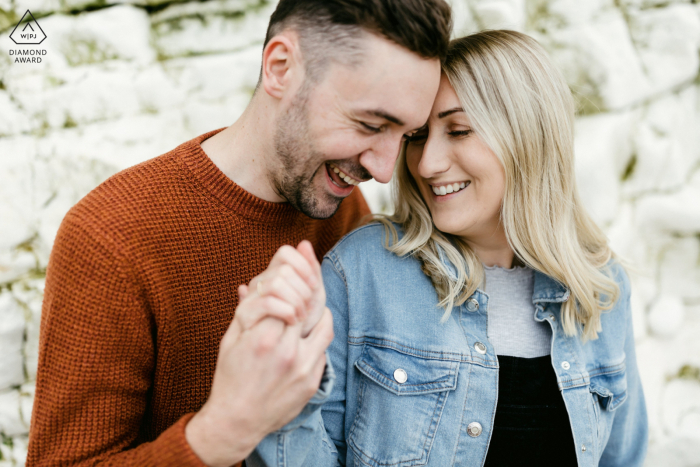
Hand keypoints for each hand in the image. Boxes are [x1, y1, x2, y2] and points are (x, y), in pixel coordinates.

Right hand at [185, 242, 333, 466]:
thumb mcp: (230, 339)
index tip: (288, 270)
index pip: (285, 292)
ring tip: (308, 299)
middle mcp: (286, 351)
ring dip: (317, 307)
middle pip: (308, 302)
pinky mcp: (312, 380)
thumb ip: (245, 308)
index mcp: (262, 338)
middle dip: (305, 285)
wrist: (237, 421)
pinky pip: (324, 345)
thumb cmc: (229, 376)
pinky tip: (308, 327)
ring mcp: (303, 368)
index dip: (289, 277)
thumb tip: (250, 282)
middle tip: (303, 275)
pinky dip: (318, 331)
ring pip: (324, 321)